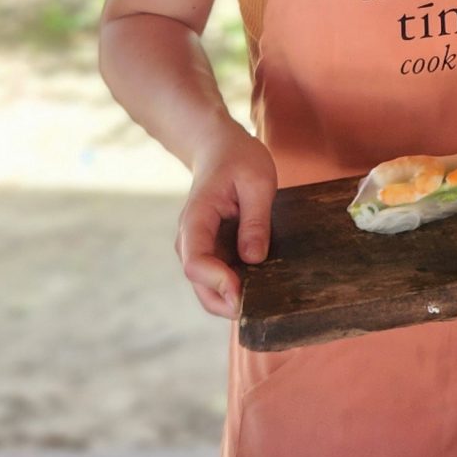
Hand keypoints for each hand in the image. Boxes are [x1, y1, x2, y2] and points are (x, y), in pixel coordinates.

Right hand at [176, 119, 277, 318]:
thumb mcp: (257, 181)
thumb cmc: (238, 159)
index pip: (195, 262)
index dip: (218, 283)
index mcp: (196, 219)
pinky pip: (219, 278)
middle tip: (261, 308)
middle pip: (200, 285)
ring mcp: (199, 247)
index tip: (245, 292)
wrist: (219, 148)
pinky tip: (262, 285)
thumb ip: (255, 219)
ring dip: (232, 298)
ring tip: (266, 297)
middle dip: (226, 302)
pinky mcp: (211, 251)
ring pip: (208, 288)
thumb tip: (253, 258)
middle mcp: (190, 239)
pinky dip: (237, 288)